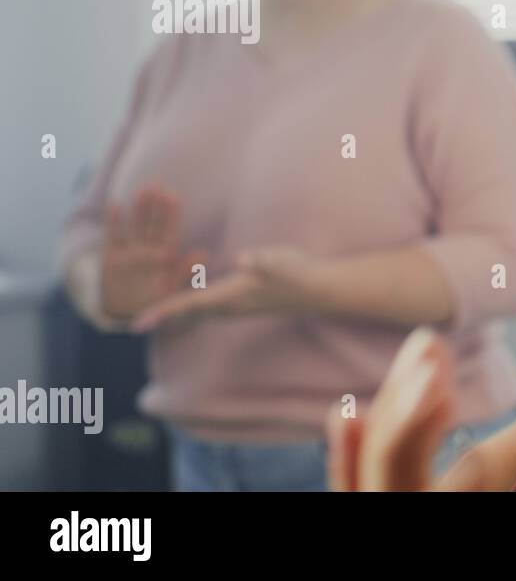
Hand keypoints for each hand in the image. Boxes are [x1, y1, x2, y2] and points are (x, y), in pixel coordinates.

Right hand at [100, 184, 205, 321]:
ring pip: (136, 226)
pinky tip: (115, 205)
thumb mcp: (171, 292)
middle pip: (153, 225)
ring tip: (143, 190)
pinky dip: (114, 222)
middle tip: (158, 185)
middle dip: (156, 206)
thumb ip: (185, 272)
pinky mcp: (111, 257)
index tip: (174, 197)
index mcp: (165, 258)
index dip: (171, 216)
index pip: (169, 232)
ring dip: (139, 209)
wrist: (124, 314)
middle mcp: (149, 251)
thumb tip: (205, 254)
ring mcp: (130, 252)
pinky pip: (113, 237)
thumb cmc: (154, 303)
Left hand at [131, 246, 320, 331]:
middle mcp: (229, 305)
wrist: (316, 289)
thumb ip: (262, 260)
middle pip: (185, 314)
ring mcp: (234, 306)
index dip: (162, 312)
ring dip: (172, 315)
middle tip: (129, 325)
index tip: (137, 323)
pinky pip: (204, 309)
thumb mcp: (281, 261)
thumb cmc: (297, 272)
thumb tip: (243, 259)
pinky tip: (180, 305)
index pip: (189, 305)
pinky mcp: (239, 302)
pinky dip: (186, 309)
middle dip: (160, 318)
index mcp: (232, 295)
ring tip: (148, 317)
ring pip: (194, 314)